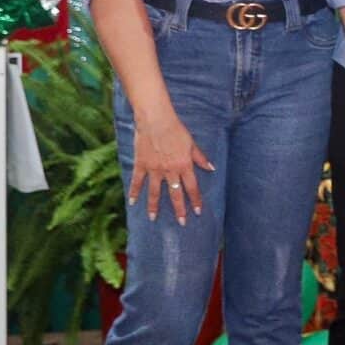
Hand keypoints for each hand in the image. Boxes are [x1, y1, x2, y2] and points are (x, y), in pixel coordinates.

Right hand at [129, 109, 212, 223]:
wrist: (156, 121)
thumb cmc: (176, 130)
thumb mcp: (192, 144)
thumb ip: (200, 158)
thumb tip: (211, 168)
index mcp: (184, 165)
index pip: (192, 187)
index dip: (195, 200)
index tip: (198, 211)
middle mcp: (170, 170)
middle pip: (175, 194)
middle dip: (179, 209)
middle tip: (181, 222)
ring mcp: (154, 169)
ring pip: (155, 192)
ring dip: (154, 206)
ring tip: (153, 218)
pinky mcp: (141, 165)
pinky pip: (137, 181)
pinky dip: (134, 192)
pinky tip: (132, 202)